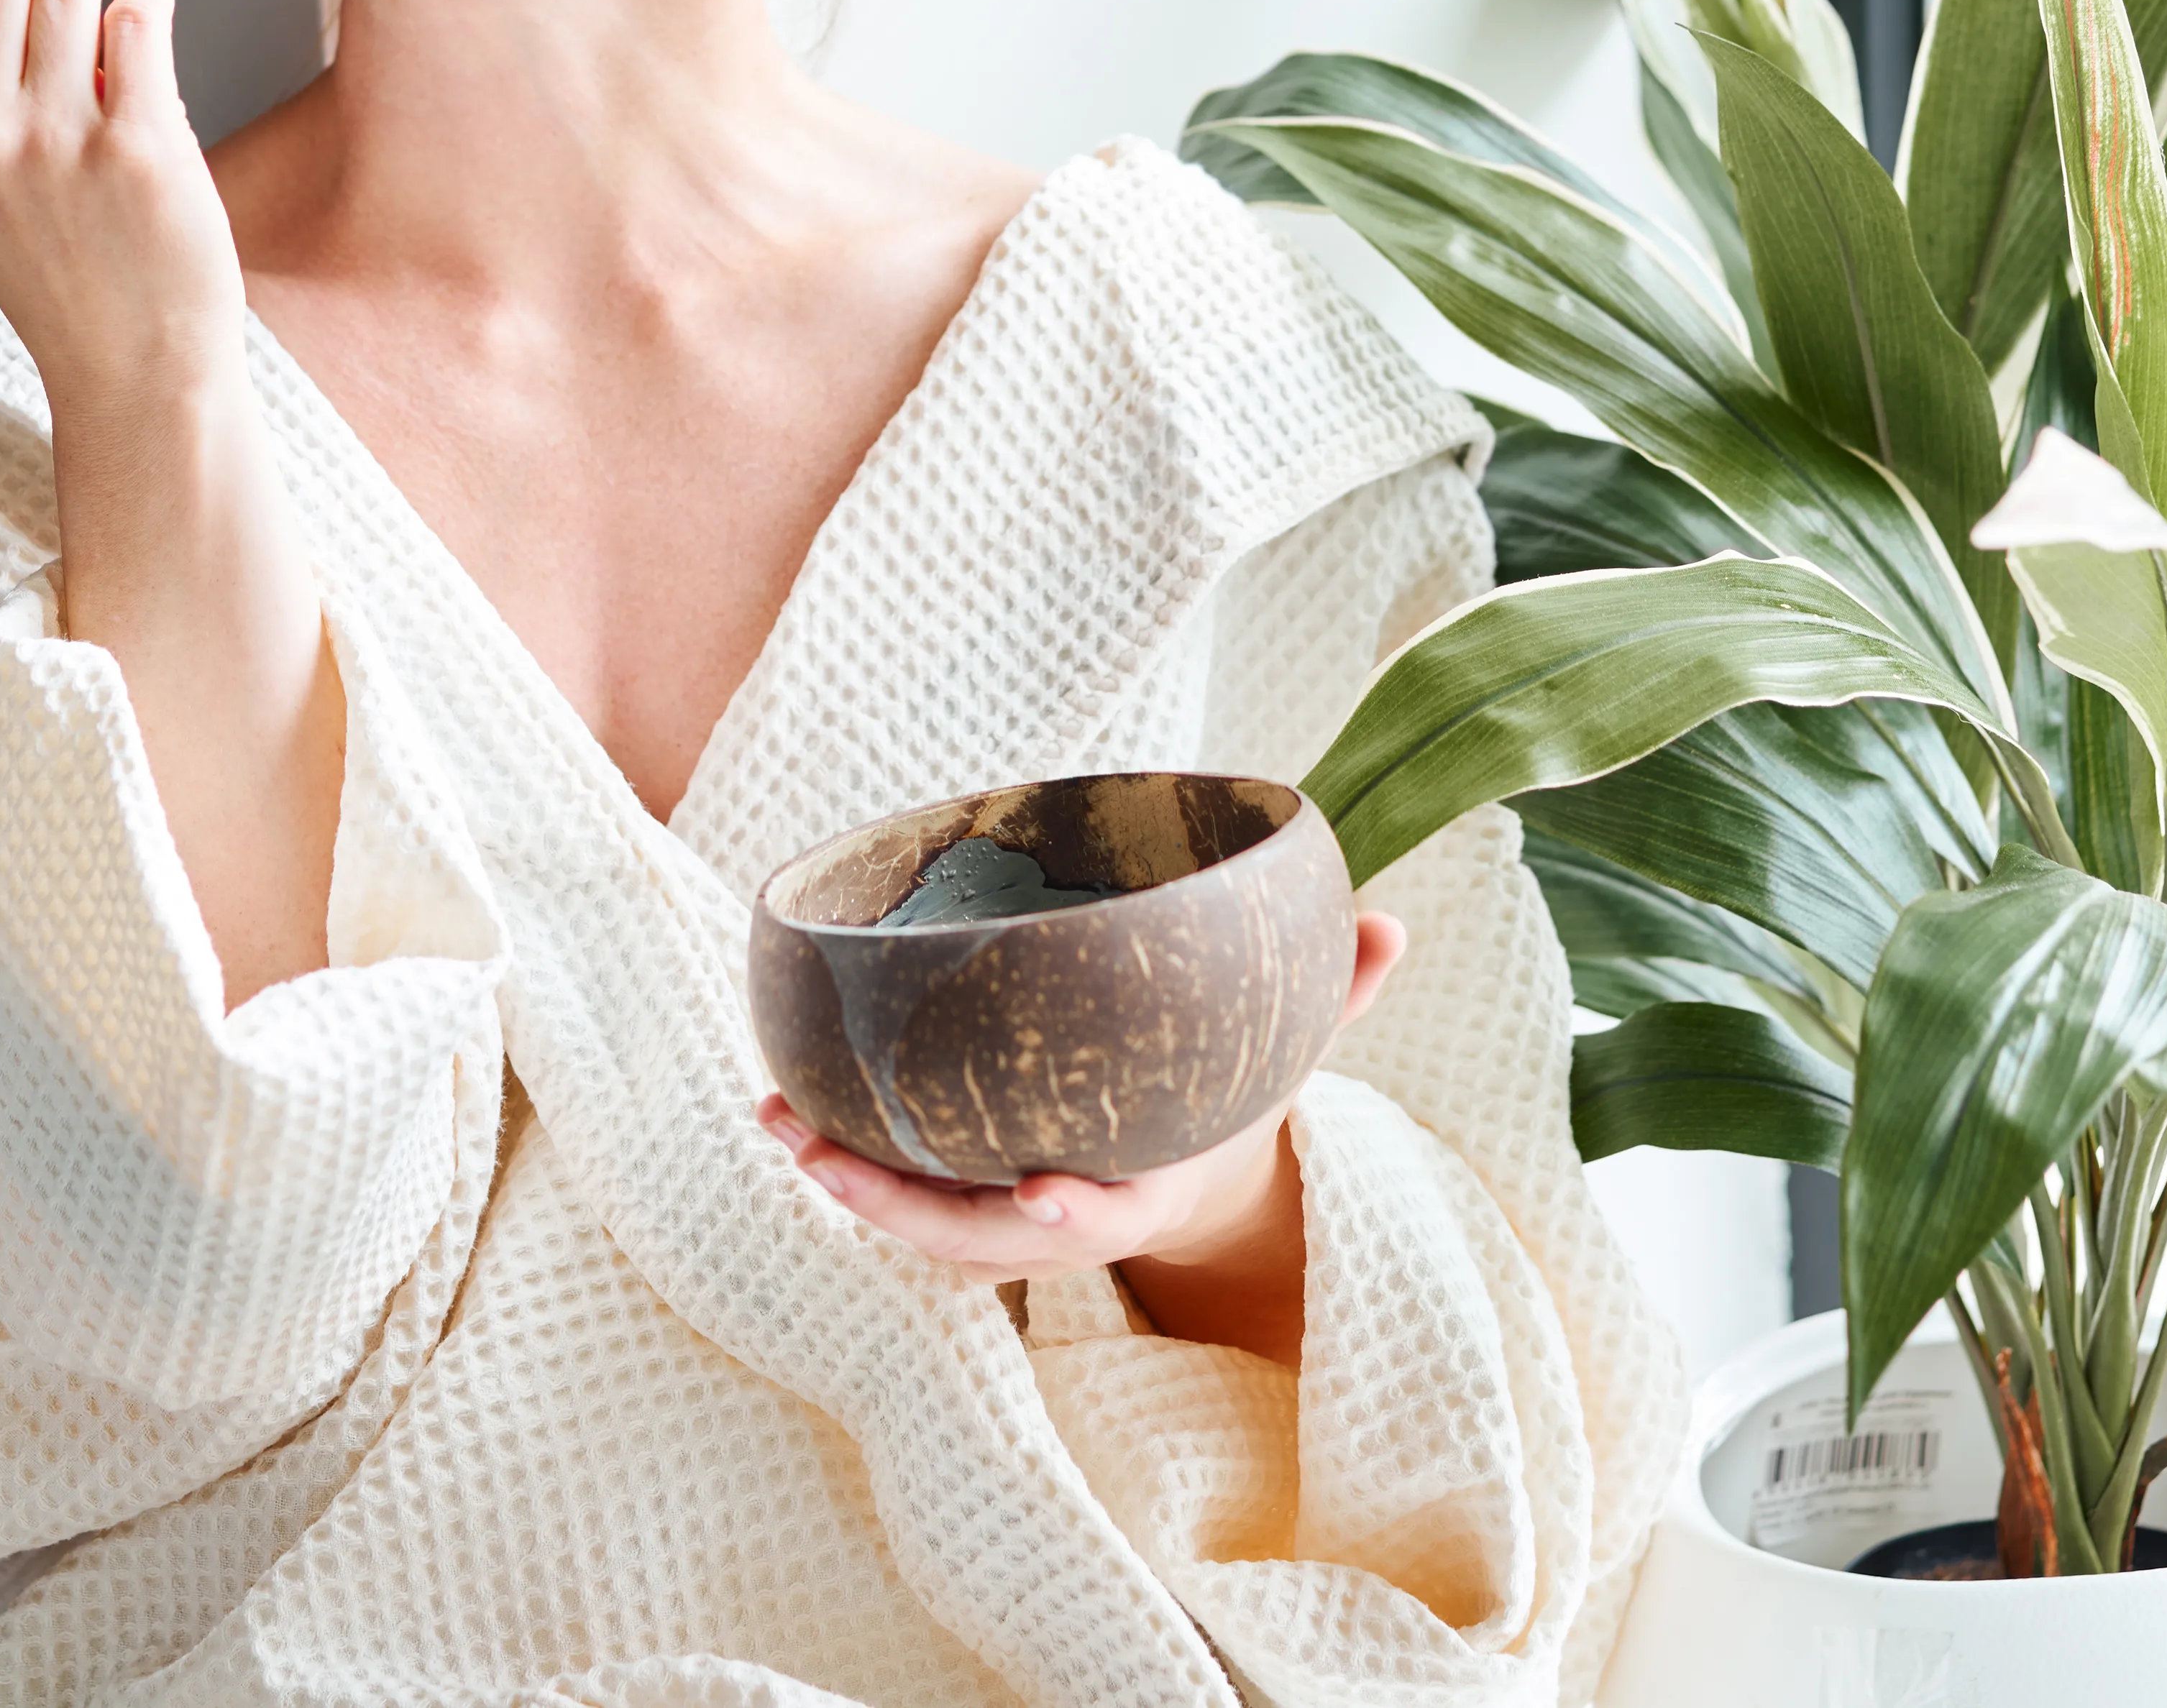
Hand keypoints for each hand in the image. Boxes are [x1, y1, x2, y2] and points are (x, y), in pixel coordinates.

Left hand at [754, 911, 1406, 1355]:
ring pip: (921, 1227)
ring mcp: (1013, 1229)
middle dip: (896, 1205)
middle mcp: (1070, 1223)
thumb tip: (1390, 925)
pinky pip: (905, 1202)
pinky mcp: (974, 1212)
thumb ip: (1330, 999)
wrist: (1195, 1185)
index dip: (1075, 1214)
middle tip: (819, 1149)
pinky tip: (785, 1108)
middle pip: (976, 1239)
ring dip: (847, 1181)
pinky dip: (847, 1165)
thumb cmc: (1229, 1103)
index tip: (1039, 1194)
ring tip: (776, 1117)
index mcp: (1147, 1189)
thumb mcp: (1283, 1061)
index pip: (1108, 1217)